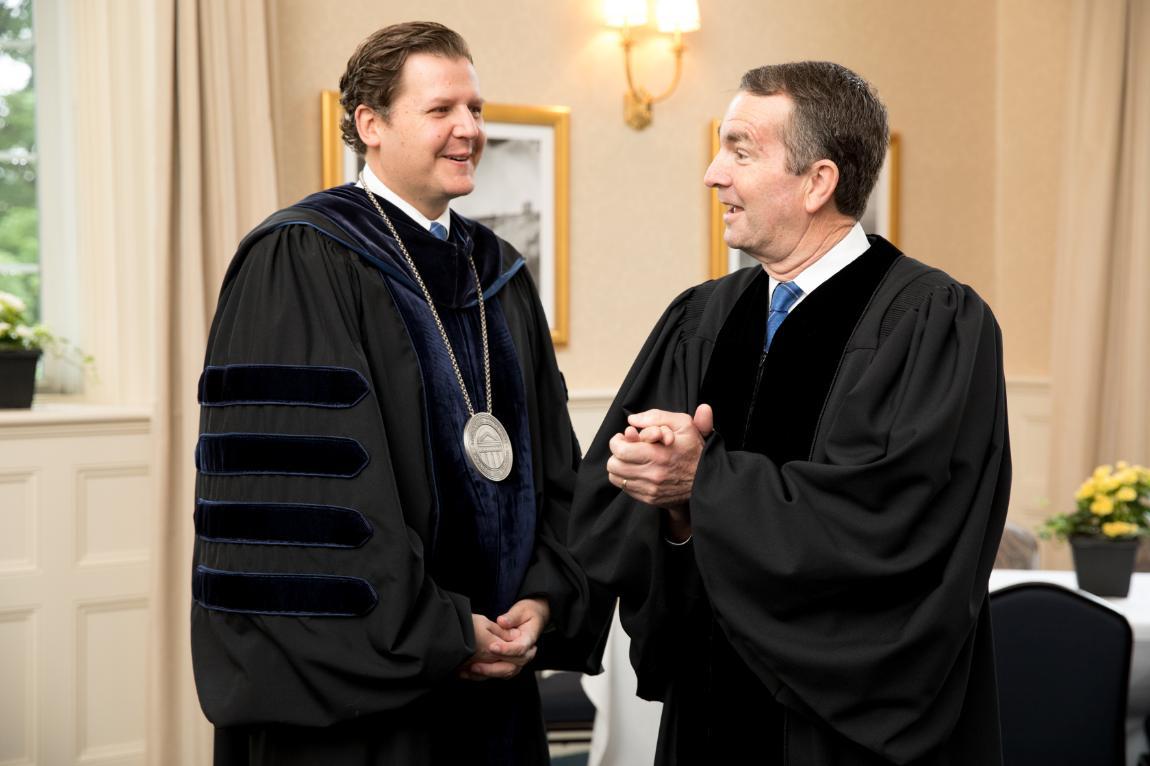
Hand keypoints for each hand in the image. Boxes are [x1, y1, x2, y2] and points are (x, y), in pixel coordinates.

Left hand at [458, 598, 549, 680]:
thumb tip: (502, 622)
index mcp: (529, 639)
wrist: (533, 619)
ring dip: (488, 673)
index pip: (519, 649)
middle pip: (512, 666)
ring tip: (470, 669)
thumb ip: (512, 617)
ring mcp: (518, 661)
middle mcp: (526, 654)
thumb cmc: (527, 613)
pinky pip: (499, 673)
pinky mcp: (510, 663)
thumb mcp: (521, 610)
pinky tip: (471, 672)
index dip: (506, 650)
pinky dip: (485, 674)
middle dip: (493, 667)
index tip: (491, 647)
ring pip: (505, 672)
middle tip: (475, 665)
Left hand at [607, 404, 713, 532]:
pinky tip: (639, 470)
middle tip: (626, 448)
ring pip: (616, 478)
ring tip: (630, 459)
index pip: (619, 450)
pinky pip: (626, 488)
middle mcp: (652, 475)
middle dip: (617, 454)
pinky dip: (627, 478)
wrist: (706, 480)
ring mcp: (650, 489)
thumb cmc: (694, 449)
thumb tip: (632, 419)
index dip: (617, 441)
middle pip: (613, 465)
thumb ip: (657, 416)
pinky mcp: (650, 499)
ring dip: (620, 466)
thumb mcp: (683, 424)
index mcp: (658, 455)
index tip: (624, 437)